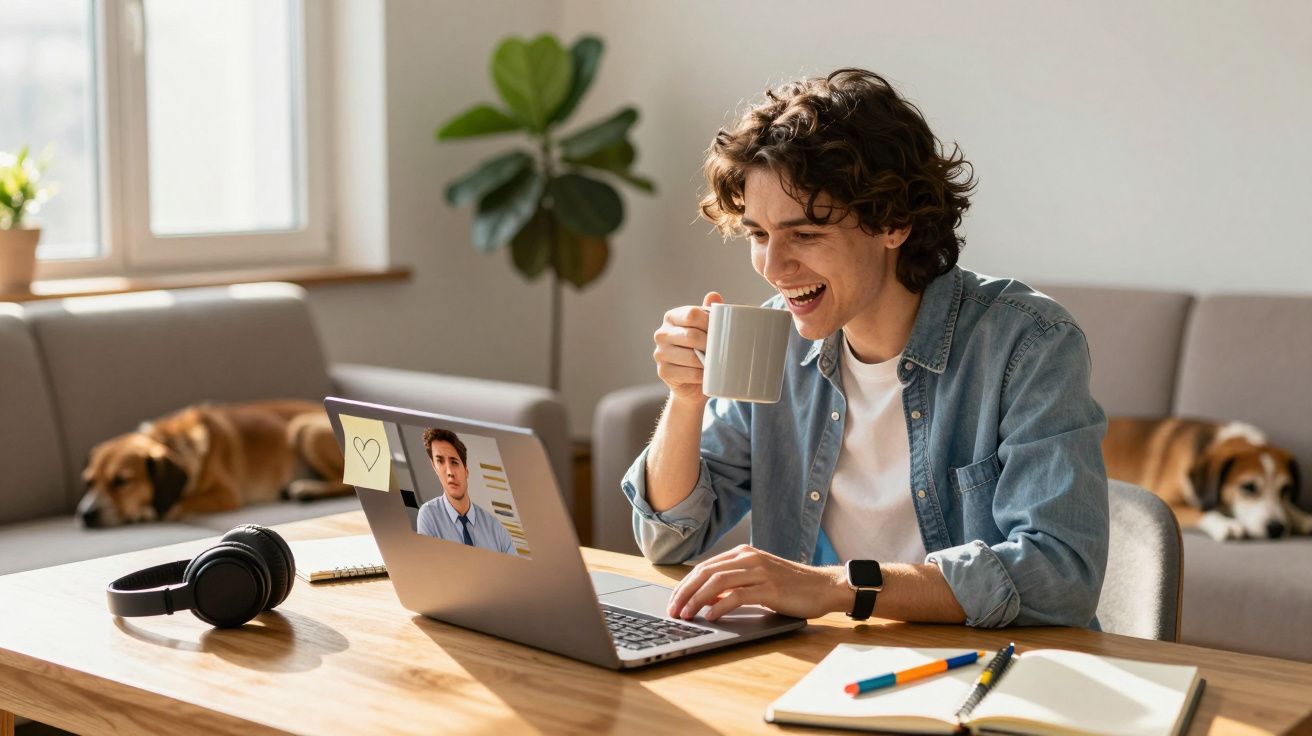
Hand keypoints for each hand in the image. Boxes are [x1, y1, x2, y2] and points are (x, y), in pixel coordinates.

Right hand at [652, 291, 723, 402]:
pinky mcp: (663, 372)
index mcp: (672, 317)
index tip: (723, 330)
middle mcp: (661, 333)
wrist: (693, 380)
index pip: (692, 314)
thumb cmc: (701, 349)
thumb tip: (714, 295)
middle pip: (691, 335)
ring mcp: (660, 353)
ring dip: (708, 361)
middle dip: (711, 344)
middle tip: (723, 350)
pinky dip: (703, 375)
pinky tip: (708, 375)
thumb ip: (710, 312)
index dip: (710, 322)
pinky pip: (689, 373)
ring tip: (718, 362)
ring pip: (691, 356)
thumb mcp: (706, 328)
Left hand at [667, 544, 849, 621]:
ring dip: (697, 599)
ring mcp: (759, 571)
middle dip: (684, 592)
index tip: (673, 601)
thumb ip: (734, 584)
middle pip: (706, 572)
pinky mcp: (769, 588)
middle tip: (673, 610)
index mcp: (743, 554)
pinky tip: (710, 616)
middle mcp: (749, 558)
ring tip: (686, 615)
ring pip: (717, 582)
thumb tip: (706, 597)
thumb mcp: (758, 579)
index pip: (704, 567)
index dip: (685, 584)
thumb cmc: (791, 586)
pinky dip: (720, 605)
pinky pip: (737, 595)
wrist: (824, 586)